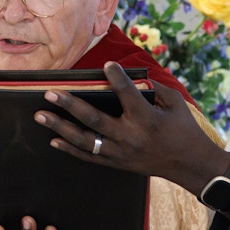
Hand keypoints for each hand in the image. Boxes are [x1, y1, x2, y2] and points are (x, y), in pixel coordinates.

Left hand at [36, 65, 227, 194]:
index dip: (117, 77)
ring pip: (84, 140)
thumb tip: (132, 78)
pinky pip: (89, 157)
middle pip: (93, 119)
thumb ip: (155, 88)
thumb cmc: (184, 129)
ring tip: (40, 116)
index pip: (127, 93)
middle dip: (69, 105)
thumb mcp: (176, 104)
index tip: (107, 65)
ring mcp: (121, 152)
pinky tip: (53, 141)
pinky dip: (70, 149)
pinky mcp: (117, 163)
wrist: (188, 164)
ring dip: (60, 128)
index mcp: (147, 118)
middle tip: (49, 94)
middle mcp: (130, 136)